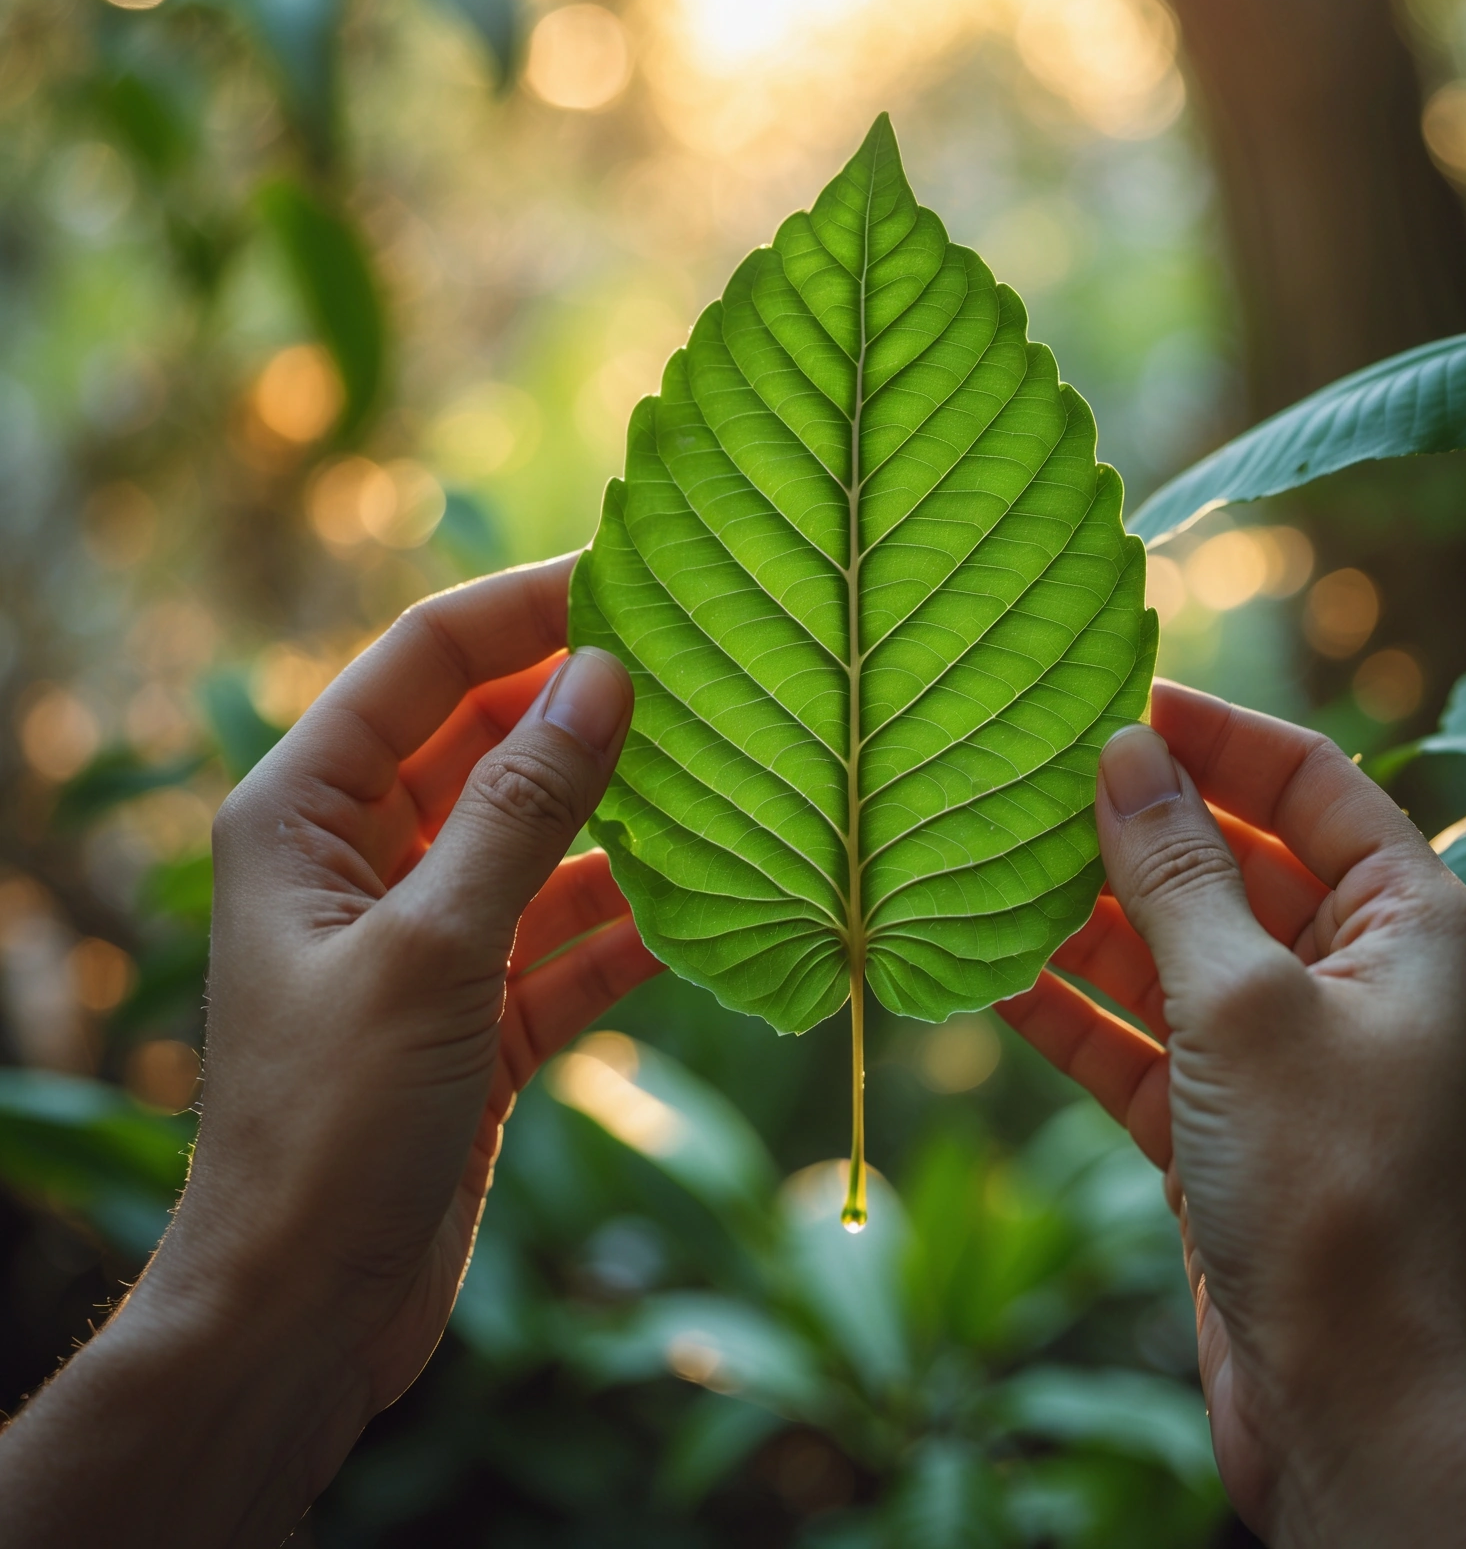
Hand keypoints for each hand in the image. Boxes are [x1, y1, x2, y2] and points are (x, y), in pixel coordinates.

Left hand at [0, 556, 662, 1546]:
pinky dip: (636, 920)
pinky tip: (721, 906)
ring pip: (546, 835)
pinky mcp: (482, 1006)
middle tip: (716, 667)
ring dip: (630, 813)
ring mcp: (431, 930)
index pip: (426, 659)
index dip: (526, 608)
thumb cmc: (328, 1126)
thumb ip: (524, 811)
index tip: (636, 575)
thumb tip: (607, 678)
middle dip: (594, 707)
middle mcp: (367, 853)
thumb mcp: (432, 950)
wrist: (303, 1315)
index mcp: (309, 809)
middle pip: (494, 738)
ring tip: (738, 774)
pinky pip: (571, 931)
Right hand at [999, 682, 1465, 1547]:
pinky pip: (1138, 1030)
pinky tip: (985, 973)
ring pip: (1170, 946)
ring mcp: (1282, 1047)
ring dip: (1083, 914)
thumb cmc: (1324, 1186)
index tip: (1114, 697)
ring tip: (983, 864)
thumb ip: (1176, 873)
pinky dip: (1070, 1005)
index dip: (1216, 732)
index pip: (1311, 780)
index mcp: (1412, 922)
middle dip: (1131, 825)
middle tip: (1024, 778)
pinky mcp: (1220, 1115)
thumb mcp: (1242, 1003)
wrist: (1335, 1396)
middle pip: (1230, 859)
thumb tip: (1122, 753)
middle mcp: (1355, 972)